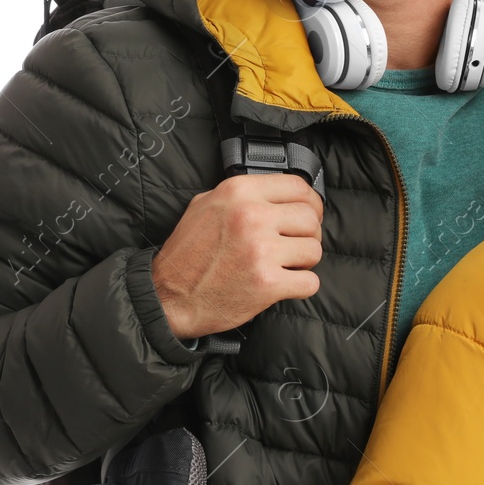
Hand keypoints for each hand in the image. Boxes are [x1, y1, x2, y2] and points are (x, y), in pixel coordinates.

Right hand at [152, 173, 323, 339]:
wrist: (169, 297)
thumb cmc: (188, 253)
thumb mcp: (205, 205)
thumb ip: (242, 195)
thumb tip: (279, 194)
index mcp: (239, 192)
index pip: (298, 187)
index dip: (311, 204)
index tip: (309, 215)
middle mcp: (252, 216)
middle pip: (311, 219)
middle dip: (308, 234)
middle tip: (294, 246)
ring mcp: (261, 250)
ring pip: (314, 250)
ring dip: (304, 262)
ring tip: (284, 266)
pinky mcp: (268, 283)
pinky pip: (310, 282)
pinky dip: (301, 287)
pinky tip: (284, 285)